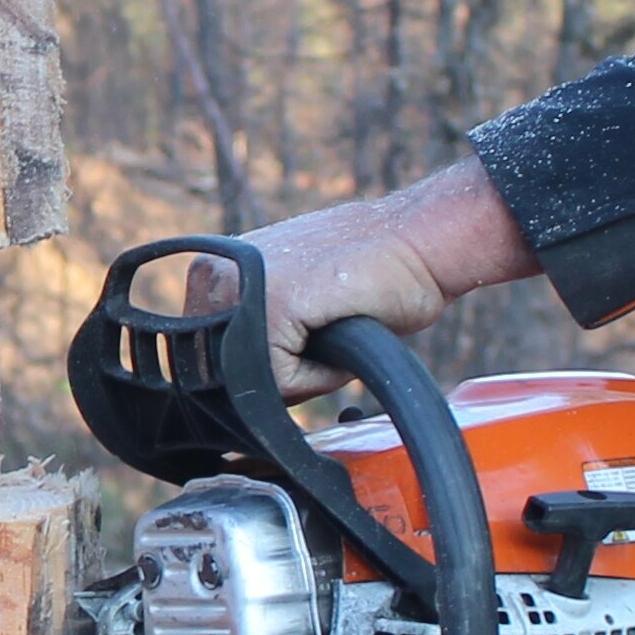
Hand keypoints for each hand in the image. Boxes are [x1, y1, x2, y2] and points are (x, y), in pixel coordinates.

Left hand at [214, 161, 538, 397]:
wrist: (420, 242)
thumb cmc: (369, 275)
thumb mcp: (291, 301)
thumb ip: (255, 332)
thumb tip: (235, 393)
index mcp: (214, 272)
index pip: (217, 362)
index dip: (270, 363)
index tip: (308, 322)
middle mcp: (214, 276)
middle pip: (230, 377)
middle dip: (282, 371)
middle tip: (324, 322)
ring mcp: (237, 291)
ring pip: (255, 384)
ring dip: (300, 373)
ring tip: (332, 322)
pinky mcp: (272, 307)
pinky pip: (284, 383)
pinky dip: (321, 375)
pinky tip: (341, 325)